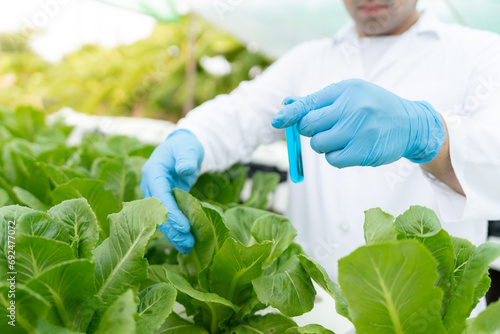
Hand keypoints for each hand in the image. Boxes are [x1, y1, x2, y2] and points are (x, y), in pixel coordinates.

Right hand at [141, 129, 203, 253]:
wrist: (182, 147)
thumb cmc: (185, 146)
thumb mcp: (188, 148)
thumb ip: (187, 158)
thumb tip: (184, 169)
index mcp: (152, 171)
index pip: (160, 196)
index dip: (171, 213)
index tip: (184, 227)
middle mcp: (149, 185)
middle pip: (157, 212)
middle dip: (172, 229)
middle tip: (187, 243)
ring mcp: (154, 194)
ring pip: (160, 218)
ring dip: (172, 234)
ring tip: (187, 247)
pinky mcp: (162, 201)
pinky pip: (166, 218)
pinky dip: (174, 230)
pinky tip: (183, 244)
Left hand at [272, 79, 444, 167]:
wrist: (410, 123)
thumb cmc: (371, 107)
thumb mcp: (348, 95)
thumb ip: (317, 101)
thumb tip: (286, 104)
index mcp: (346, 90)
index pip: (310, 103)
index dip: (290, 114)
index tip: (276, 120)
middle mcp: (353, 108)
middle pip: (309, 127)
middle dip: (311, 130)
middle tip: (327, 128)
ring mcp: (360, 131)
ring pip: (319, 145)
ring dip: (325, 144)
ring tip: (343, 136)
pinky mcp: (365, 152)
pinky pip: (333, 160)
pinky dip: (336, 156)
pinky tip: (350, 148)